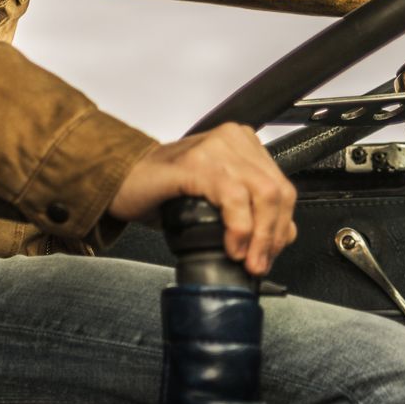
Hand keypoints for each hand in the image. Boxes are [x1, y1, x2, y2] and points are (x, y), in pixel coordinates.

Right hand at [106, 124, 298, 274]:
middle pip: (278, 191)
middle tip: (259, 263)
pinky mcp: (197, 163)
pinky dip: (239, 226)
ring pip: (263, 193)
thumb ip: (248, 208)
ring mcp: (216, 148)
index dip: (281, 226)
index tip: (269, 253)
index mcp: (243, 144)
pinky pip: (233, 196)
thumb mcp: (214, 199)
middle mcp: (233, 140)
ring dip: (260, 235)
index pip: (282, 187)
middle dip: (274, 235)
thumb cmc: (165, 190)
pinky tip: (232, 246)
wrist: (121, 182)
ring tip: (247, 259)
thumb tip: (282, 235)